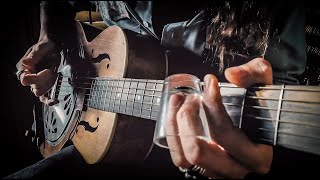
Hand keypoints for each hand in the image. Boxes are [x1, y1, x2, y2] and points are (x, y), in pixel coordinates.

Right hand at [16, 37, 58, 104]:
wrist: (52, 47)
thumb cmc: (44, 46)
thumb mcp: (40, 48)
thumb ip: (34, 56)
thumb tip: (25, 62)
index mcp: (23, 68)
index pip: (25, 79)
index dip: (37, 78)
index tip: (47, 70)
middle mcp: (28, 77)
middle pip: (34, 88)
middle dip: (44, 82)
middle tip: (51, 71)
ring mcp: (36, 82)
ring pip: (41, 92)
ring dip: (49, 84)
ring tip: (53, 71)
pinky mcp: (44, 85)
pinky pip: (43, 97)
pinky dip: (48, 100)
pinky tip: (55, 101)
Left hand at [167, 58, 272, 177]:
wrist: (265, 127)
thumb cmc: (264, 111)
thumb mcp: (266, 87)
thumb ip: (256, 74)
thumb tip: (232, 75)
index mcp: (255, 156)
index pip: (224, 135)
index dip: (212, 106)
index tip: (210, 85)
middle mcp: (234, 169)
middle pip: (198, 151)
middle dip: (188, 118)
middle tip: (191, 97)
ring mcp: (215, 171)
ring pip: (184, 158)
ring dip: (175, 126)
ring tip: (179, 101)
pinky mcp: (202, 167)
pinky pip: (179, 157)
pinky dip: (173, 135)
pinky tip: (175, 114)